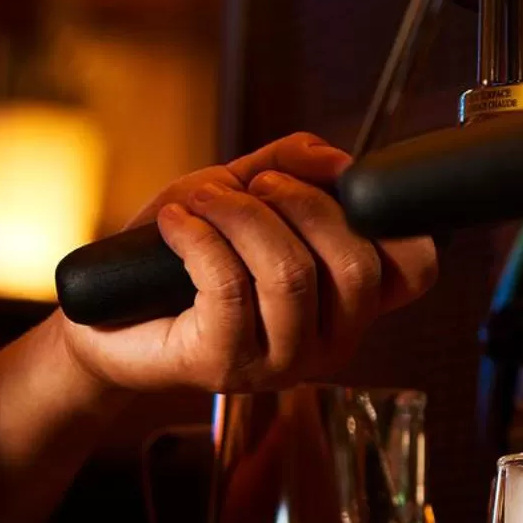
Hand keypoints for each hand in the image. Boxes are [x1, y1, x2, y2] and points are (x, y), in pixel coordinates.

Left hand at [58, 133, 437, 392]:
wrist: (107, 315)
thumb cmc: (178, 260)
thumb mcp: (241, 192)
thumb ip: (292, 165)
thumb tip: (334, 156)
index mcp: (347, 302)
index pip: (415, 272)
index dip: (390, 222)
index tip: (338, 187)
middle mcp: (328, 342)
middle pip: (356, 266)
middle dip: (302, 204)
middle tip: (254, 188)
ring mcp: (280, 362)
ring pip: (291, 274)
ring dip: (242, 217)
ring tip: (205, 202)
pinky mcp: (225, 366)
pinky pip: (229, 285)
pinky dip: (200, 237)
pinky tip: (177, 224)